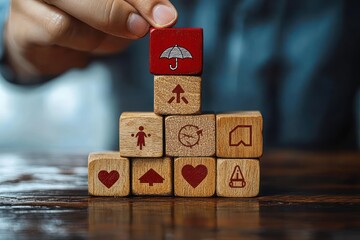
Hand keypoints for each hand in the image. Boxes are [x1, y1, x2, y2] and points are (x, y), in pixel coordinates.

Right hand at [4, 0, 176, 80]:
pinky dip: (83, 43)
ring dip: (104, 32)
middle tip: (142, 29)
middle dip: (125, 10)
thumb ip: (140, 8)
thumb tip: (166, 18)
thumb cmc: (87, 20)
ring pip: (81, 8)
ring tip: (104, 38)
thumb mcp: (121, 10)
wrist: (47, 42)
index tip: (166, 18)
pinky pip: (60, 28)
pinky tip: (84, 46)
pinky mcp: (24, 19)